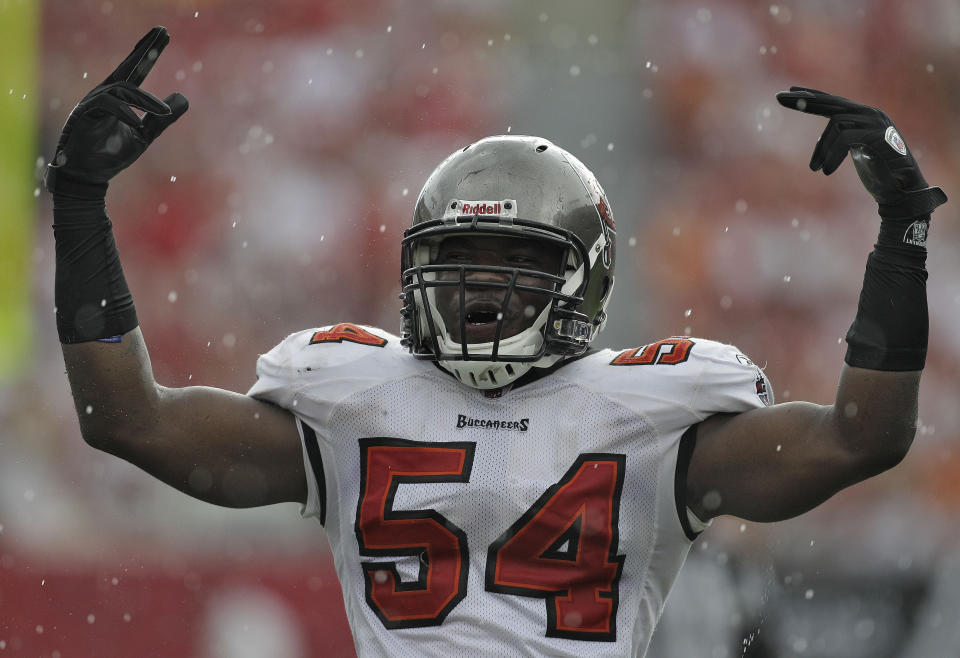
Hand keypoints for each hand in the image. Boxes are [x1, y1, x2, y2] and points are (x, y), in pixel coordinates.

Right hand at [45, 26, 188, 192]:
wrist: (89, 175)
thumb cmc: (111, 153)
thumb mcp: (144, 135)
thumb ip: (161, 118)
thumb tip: (184, 97)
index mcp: (119, 98)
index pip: (136, 70)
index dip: (150, 52)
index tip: (164, 33)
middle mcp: (105, 94)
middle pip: (127, 67)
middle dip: (145, 50)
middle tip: (162, 32)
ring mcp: (93, 103)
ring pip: (121, 89)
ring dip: (145, 100)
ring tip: (162, 113)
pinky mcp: (84, 115)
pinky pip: (105, 105)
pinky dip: (125, 112)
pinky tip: (137, 123)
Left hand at [776, 86, 945, 217]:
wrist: (901, 191)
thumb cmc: (878, 173)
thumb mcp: (856, 152)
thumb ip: (844, 139)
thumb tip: (825, 136)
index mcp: (863, 117)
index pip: (833, 101)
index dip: (811, 96)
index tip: (788, 92)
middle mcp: (870, 114)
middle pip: (832, 103)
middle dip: (804, 101)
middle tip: (780, 99)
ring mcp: (877, 123)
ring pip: (836, 124)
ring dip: (821, 148)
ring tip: (815, 169)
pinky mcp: (880, 136)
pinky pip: (846, 138)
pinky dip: (832, 154)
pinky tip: (826, 171)